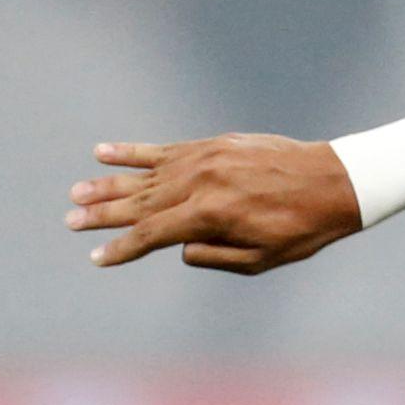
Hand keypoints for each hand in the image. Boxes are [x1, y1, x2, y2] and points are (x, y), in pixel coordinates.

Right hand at [66, 136, 360, 273]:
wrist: (335, 181)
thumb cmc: (302, 229)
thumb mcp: (261, 259)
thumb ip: (214, 256)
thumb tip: (177, 247)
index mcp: (210, 215)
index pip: (152, 235)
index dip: (122, 247)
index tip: (96, 257)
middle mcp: (201, 183)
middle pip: (140, 202)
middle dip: (102, 214)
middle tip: (70, 221)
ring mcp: (204, 159)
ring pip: (145, 174)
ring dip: (108, 184)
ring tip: (76, 191)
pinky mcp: (212, 145)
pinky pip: (164, 149)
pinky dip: (133, 152)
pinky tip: (103, 153)